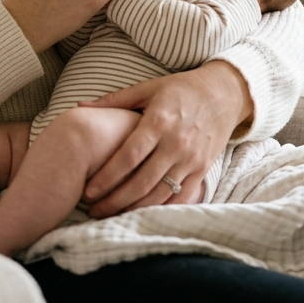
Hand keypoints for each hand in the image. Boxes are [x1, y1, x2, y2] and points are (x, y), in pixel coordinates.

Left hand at [79, 60, 251, 215]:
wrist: (224, 94)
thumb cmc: (181, 89)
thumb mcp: (148, 88)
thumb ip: (115, 100)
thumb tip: (79, 107)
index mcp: (160, 120)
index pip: (129, 156)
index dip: (107, 176)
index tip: (88, 190)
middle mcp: (177, 143)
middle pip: (142, 181)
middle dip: (114, 200)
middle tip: (93, 209)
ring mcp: (192, 159)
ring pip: (160, 194)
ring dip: (134, 209)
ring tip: (111, 214)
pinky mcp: (202, 170)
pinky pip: (181, 198)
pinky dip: (161, 210)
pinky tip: (141, 214)